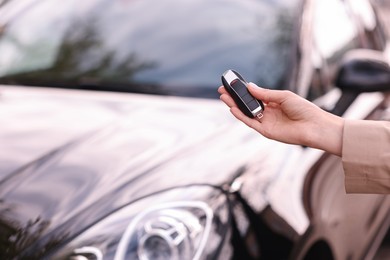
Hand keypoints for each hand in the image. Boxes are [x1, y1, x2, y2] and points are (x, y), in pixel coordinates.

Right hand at [218, 83, 343, 155]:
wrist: (314, 126)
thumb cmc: (303, 109)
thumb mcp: (283, 96)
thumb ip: (265, 93)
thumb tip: (249, 86)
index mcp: (273, 102)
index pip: (254, 96)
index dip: (243, 90)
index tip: (232, 84)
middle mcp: (267, 112)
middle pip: (247, 104)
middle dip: (234, 97)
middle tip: (223, 89)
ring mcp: (265, 122)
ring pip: (246, 113)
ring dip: (234, 105)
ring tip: (223, 96)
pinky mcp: (265, 131)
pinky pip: (250, 123)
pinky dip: (241, 116)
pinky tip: (233, 108)